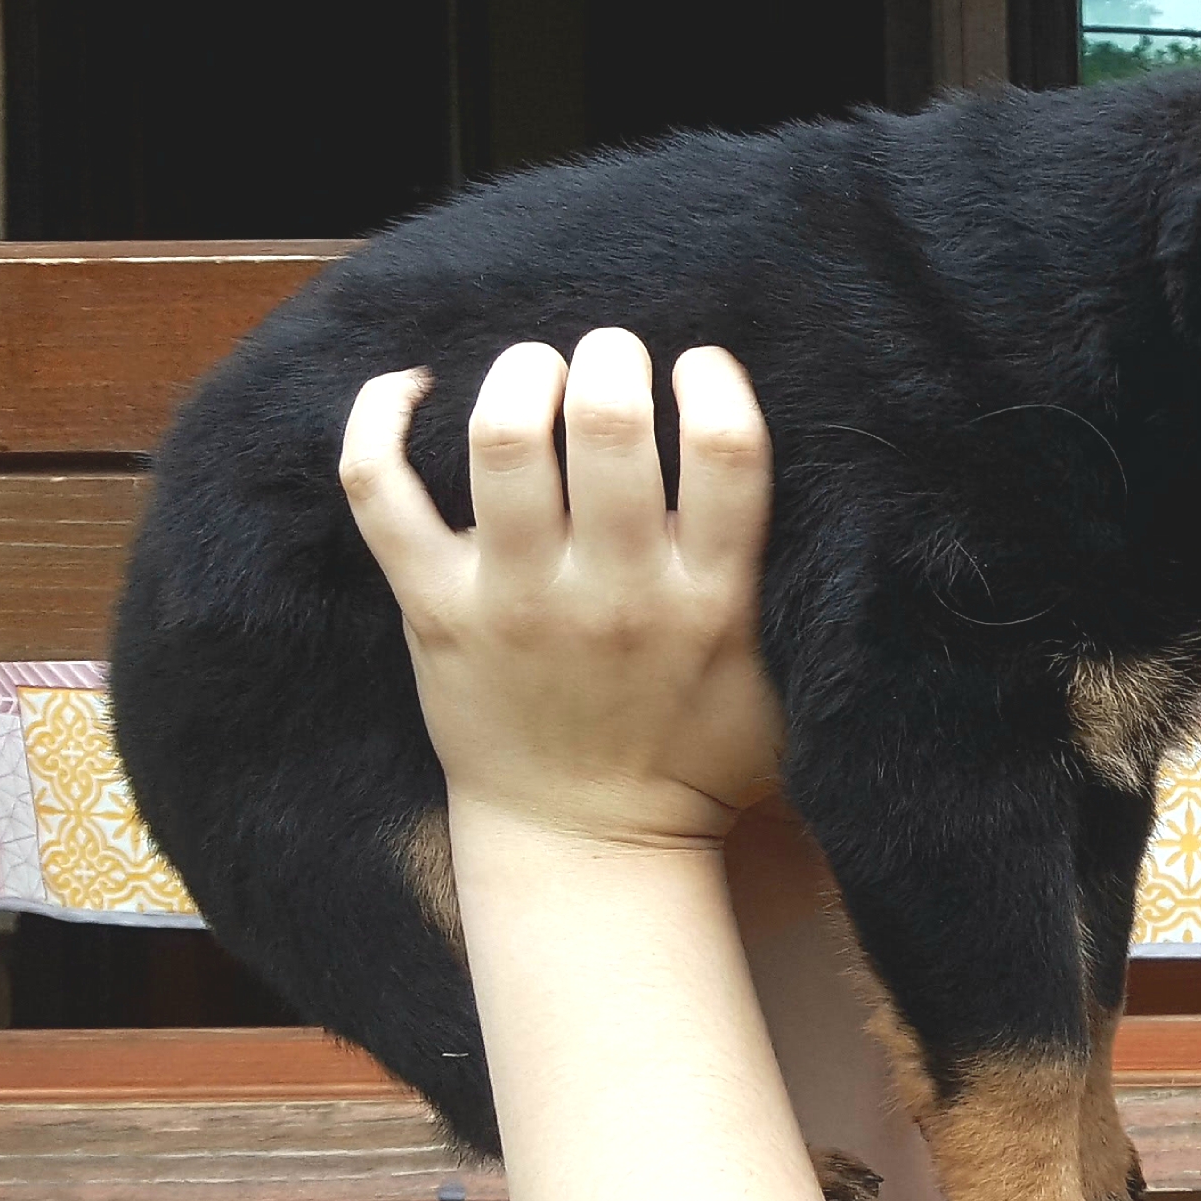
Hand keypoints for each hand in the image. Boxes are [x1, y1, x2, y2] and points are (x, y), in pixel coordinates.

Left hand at [341, 328, 782, 850]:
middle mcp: (612, 593)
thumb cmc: (694, 760)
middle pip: (610, 425)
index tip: (701, 367)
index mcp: (709, 601)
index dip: (715, 382)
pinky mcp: (434, 609)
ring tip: (537, 369)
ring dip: (522, 374)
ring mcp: (515, 599)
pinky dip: (380, 422)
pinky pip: (382, 494)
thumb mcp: (778, 683)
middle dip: (613, 359)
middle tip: (612, 354)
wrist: (588, 847)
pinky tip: (411, 388)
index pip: (726, 451)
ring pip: (503, 441)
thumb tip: (820, 485)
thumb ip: (785, 590)